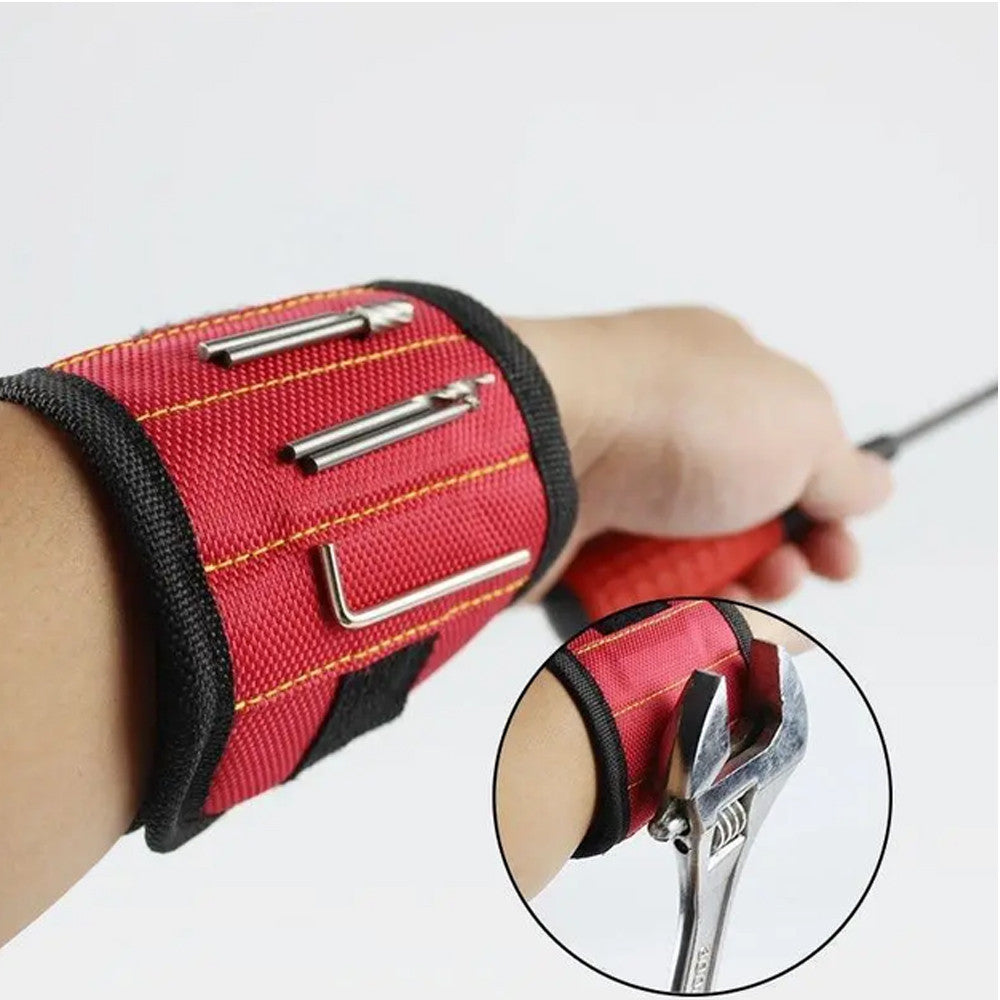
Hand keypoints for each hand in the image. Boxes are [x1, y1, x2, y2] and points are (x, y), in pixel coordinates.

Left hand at [510, 307, 891, 601]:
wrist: (548, 443)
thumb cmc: (675, 415)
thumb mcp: (799, 424)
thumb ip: (841, 464)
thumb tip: (869, 485)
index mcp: (720, 379)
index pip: (787, 451)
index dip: (823, 510)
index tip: (840, 555)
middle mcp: (665, 430)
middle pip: (740, 516)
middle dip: (777, 560)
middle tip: (785, 575)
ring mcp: (616, 484)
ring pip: (689, 560)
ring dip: (728, 591)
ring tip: (737, 597)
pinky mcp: (576, 539)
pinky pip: (634, 586)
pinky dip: (665, 604)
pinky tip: (683, 612)